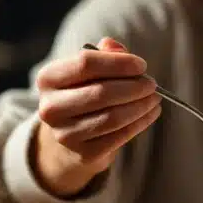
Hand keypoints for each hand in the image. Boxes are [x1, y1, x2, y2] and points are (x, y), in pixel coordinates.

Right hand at [31, 37, 161, 196]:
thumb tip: (117, 48)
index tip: (142, 65)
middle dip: (134, 87)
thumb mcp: (87, 72)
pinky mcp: (84, 154)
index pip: (86, 63)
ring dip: (140, 106)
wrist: (69, 138)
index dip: (119, 63)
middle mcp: (51, 108)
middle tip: (152, 84)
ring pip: (112, 117)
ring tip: (155, 98)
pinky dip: (140, 123)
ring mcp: (65, 134)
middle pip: (101, 92)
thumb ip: (103, 55)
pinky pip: (119, 136)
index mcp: (48, 79)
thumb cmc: (83, 95)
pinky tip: (151, 113)